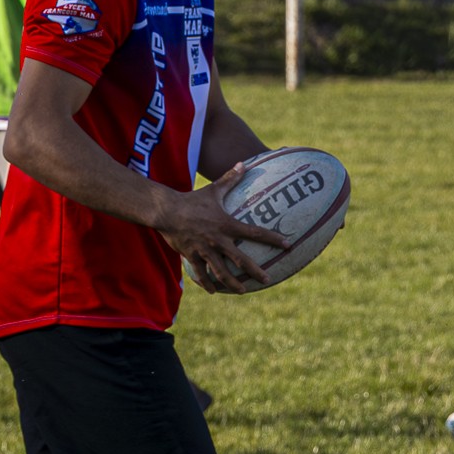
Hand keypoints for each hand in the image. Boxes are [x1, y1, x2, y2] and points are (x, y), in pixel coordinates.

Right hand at [154, 161, 288, 293]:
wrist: (166, 211)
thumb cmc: (192, 200)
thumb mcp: (213, 190)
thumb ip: (230, 179)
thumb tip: (243, 163)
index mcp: (226, 224)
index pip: (254, 233)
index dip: (272, 239)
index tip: (287, 245)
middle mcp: (218, 240)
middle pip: (240, 260)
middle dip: (255, 271)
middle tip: (267, 279)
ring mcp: (204, 250)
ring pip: (221, 272)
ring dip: (233, 283)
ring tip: (243, 290)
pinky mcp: (192, 256)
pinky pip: (201, 273)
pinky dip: (208, 283)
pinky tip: (214, 291)